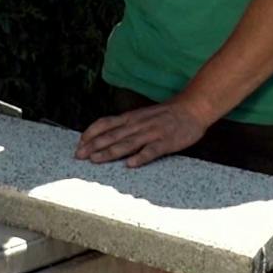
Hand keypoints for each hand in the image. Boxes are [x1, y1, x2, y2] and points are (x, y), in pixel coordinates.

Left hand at [73, 98, 214, 168]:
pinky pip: (152, 150)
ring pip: (128, 143)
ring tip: (96, 159)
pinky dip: (140, 157)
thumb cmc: (166, 114)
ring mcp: (152, 133)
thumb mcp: (142, 115)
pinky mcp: (166, 142)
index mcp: (132, 118)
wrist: (193, 108)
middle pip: (113, 135)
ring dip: (110, 151)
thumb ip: (127, 124)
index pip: (106, 123)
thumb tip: (107, 134)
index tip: (79, 143)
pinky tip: (130, 165)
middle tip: (79, 156)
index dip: (91, 133)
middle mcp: (138, 125)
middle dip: (94, 145)